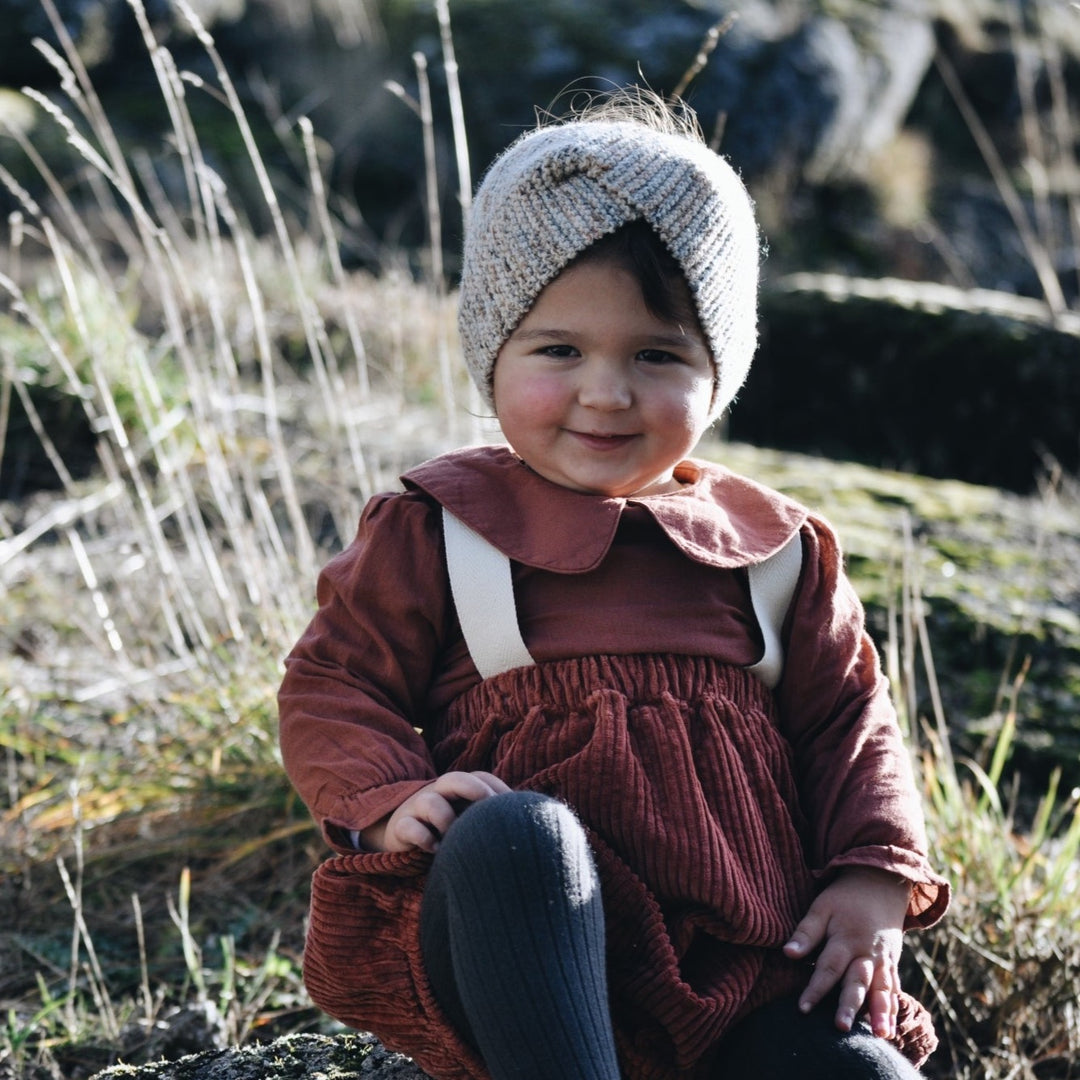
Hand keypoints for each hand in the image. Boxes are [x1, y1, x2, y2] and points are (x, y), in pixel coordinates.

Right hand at [361, 771, 510, 852]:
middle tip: (487, 808)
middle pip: (454, 778)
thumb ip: (488, 815)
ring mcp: (418, 806)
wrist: (402, 831)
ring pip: (430, 801)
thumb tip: (525, 823)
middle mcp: (439, 792)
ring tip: (453, 839)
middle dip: (473, 790)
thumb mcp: (466, 816)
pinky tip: (434, 849)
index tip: (512, 808)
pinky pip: (409, 826)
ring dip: (446, 820)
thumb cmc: (445, 825)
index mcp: (458, 787)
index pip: (481, 778)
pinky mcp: (400, 826)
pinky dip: (423, 838)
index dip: (497, 789)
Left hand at [783, 867, 910, 1038]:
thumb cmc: (844, 898)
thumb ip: (806, 932)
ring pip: (882, 989)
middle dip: (849, 1005)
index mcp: (845, 939)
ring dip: (880, 1012)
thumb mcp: (822, 907)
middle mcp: (866, 953)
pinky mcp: (892, 964)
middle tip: (841, 1028)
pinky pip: (894, 988)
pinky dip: (893, 1008)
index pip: (828, 968)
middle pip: (856, 982)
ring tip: (880, 1034)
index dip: (815, 989)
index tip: (803, 1009)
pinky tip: (890, 1029)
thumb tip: (787, 953)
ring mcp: (883, 960)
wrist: (880, 884)